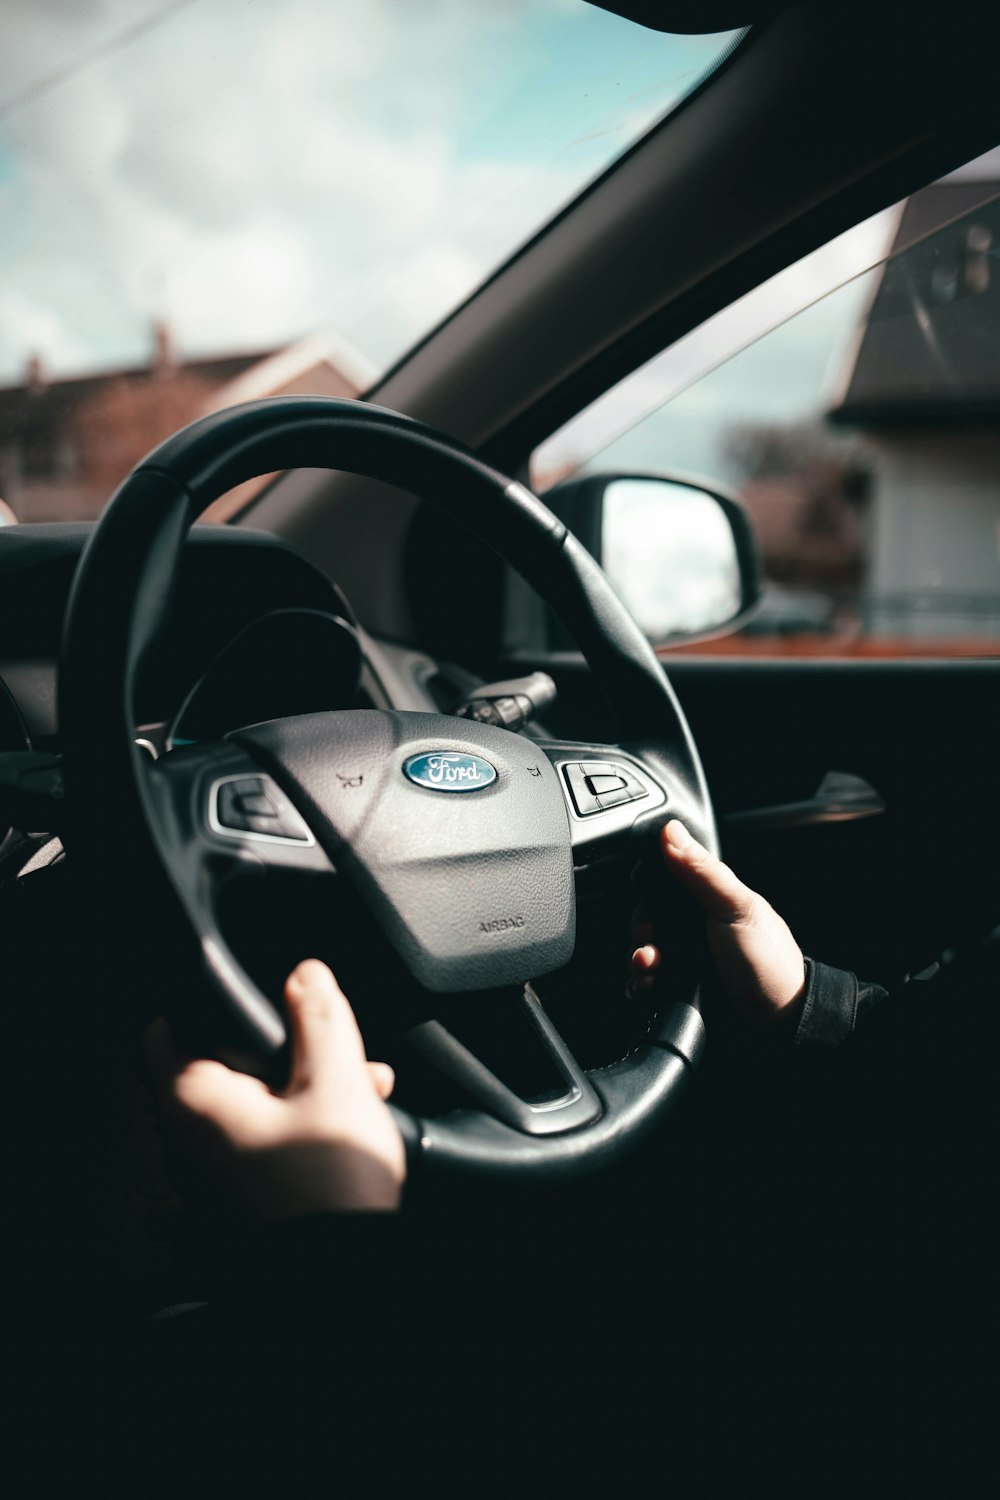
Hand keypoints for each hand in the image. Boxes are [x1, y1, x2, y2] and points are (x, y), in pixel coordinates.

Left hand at [144, 959, 405, 1217]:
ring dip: (299, 1088)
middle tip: (331, 1047)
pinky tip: (346, 1125)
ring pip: (246, 1107)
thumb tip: (306, 974)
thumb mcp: (336, 1082)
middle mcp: (185, 1142)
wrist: (343, 1273)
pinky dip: (294, 1128)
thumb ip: (320, 1018)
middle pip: (218, 1065)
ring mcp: (208, 1179)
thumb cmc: (329, 1188)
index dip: (208, 1002)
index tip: (255, 997)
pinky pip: (258, 1146)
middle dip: (281, 1048)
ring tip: (360, 1087)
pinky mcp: (235, 1205)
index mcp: (193, 1101)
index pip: (165, 1027)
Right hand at [630, 820, 805, 1026]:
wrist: (779, 1023)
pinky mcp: (677, 990)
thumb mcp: (736, 907)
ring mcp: (684, 959)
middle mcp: (693, 927)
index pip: (663, 884)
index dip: (647, 891)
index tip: (648, 903)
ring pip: (640, 951)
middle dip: (640, 930)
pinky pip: (642, 984)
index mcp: (707, 900)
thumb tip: (671, 830)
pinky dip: (637, 985)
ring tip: (650, 968)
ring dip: (637, 959)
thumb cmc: (768, 961)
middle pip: (646, 918)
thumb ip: (701, 870)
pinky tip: (648, 987)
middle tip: (651, 941)